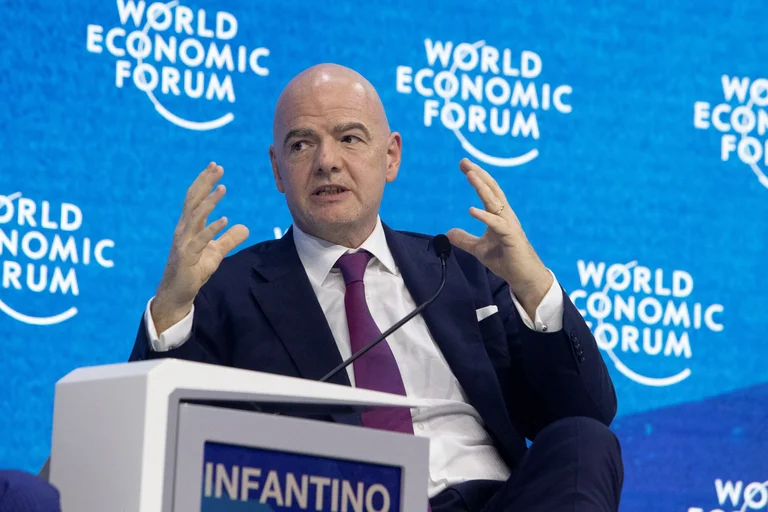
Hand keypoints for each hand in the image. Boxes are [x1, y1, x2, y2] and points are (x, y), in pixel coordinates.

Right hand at [152, 162, 248, 333]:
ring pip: (196, 217)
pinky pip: (201, 240)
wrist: (178, 293)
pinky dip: (212, 229)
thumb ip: (229, 239)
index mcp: (190, 226)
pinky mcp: (188, 257)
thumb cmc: (194, 270)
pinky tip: (225, 220)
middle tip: (217, 167)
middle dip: (205, 183)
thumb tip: (245, 227)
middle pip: (194, 201)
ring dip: (209, 202)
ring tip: (222, 188)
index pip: (196, 198)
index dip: (205, 182)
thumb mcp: (216, 253)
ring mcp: (184, 243)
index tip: (216, 167)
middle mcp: (184, 230)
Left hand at [446, 159, 552, 317]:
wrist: (523, 277)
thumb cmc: (505, 260)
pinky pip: (497, 224)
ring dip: (482, 188)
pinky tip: (471, 210)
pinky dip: (484, 216)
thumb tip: (448, 232)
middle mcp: (505, 216)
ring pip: (495, 202)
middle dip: (478, 174)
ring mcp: (509, 225)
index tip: (464, 165)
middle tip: (464, 161)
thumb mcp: (479, 249)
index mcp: (499, 215)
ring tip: (470, 175)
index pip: (487, 191)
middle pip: (492, 190)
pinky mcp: (511, 238)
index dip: (477, 177)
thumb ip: (465, 239)